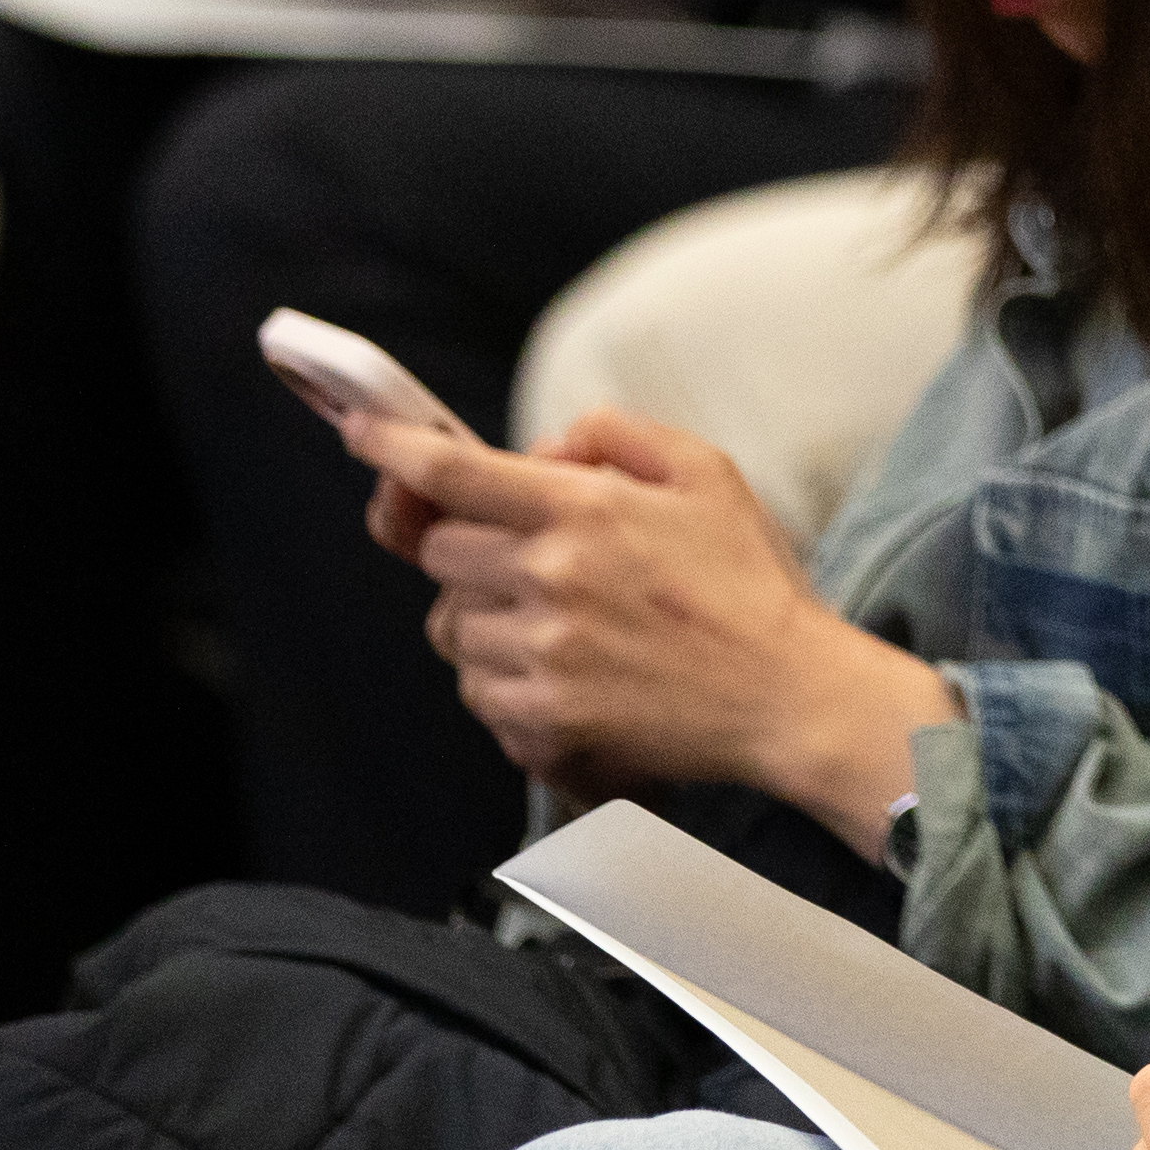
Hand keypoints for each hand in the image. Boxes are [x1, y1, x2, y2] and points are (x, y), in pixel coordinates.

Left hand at [357, 404, 954, 843]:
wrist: (788, 695)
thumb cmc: (750, 582)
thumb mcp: (707, 472)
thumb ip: (618, 435)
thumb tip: (544, 447)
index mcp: (584, 509)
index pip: (453, 471)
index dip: (392, 447)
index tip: (360, 432)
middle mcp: (551, 576)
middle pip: (439, 551)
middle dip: (468, 547)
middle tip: (527, 560)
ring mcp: (543, 651)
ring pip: (450, 625)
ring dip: (483, 617)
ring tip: (556, 623)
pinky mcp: (543, 717)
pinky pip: (475, 690)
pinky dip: (502, 678)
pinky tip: (561, 672)